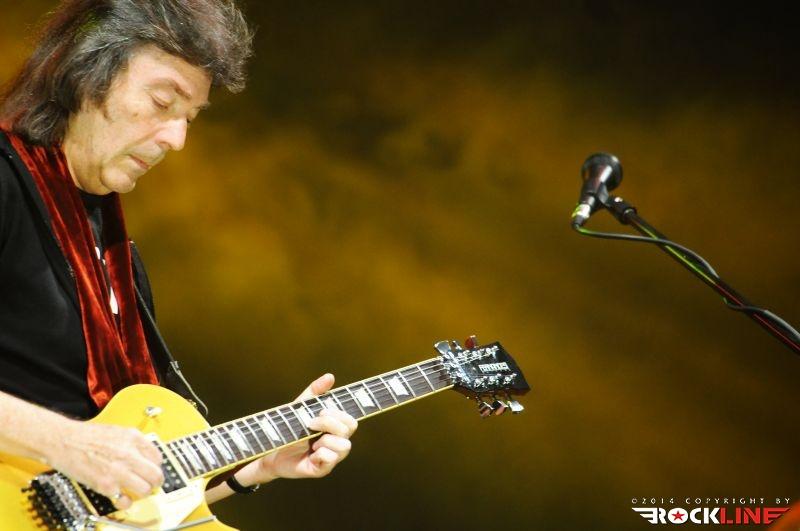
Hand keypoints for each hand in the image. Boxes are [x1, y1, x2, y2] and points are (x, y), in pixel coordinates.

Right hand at [45, 420, 163, 509]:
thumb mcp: (117, 431)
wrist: (63, 440)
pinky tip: (123, 498)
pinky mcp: (106, 485)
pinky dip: (125, 503)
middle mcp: (129, 454)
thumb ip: (133, 443)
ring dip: (144, 492)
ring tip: (138, 491)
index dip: (156, 466)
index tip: (152, 469)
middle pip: (156, 475)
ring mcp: (118, 470)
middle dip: (156, 482)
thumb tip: (146, 455)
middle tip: (152, 484)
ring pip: (145, 489)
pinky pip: (125, 500)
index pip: (158, 457)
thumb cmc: (86, 436)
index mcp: (133, 438)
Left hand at [241, 374, 357, 484]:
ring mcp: (332, 457)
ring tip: (312, 443)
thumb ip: (315, 392)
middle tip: (310, 424)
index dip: (339, 414)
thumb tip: (330, 376)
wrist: (270, 450)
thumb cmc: (289, 429)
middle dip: (329, 423)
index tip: (321, 412)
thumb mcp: (301, 407)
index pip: (351, 421)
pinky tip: (310, 454)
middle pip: (349, 430)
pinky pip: (330, 459)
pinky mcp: (322, 469)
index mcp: (336, 429)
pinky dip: (320, 453)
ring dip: (325, 440)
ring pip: (344, 446)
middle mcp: (337, 443)